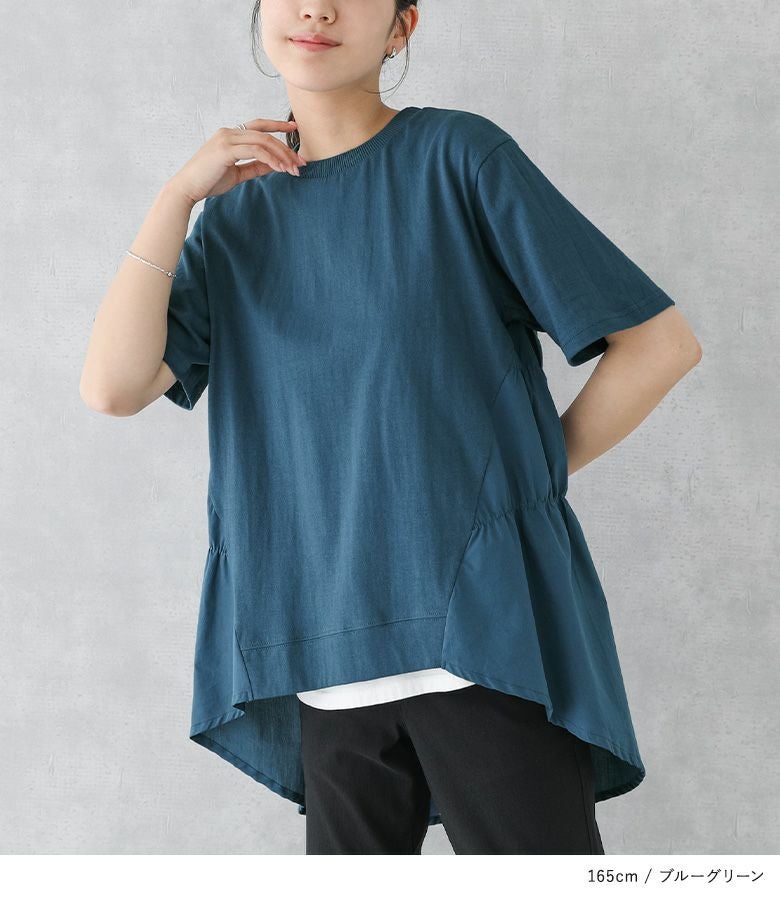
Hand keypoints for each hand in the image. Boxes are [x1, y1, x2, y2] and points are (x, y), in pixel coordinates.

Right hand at [167, 118, 306, 203]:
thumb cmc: (209, 181)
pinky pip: (255, 150)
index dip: (277, 126)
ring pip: (262, 140)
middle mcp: (228, 132)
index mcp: (230, 135)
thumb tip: (275, 165)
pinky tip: (280, 169)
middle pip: (265, 133)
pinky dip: (270, 159)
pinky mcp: (226, 149)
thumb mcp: (238, 173)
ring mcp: (226, 138)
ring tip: (293, 169)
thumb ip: (255, 166)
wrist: (188, 188)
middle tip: (301, 162)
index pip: (258, 126)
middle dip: (286, 148)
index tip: (295, 130)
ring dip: (281, 155)